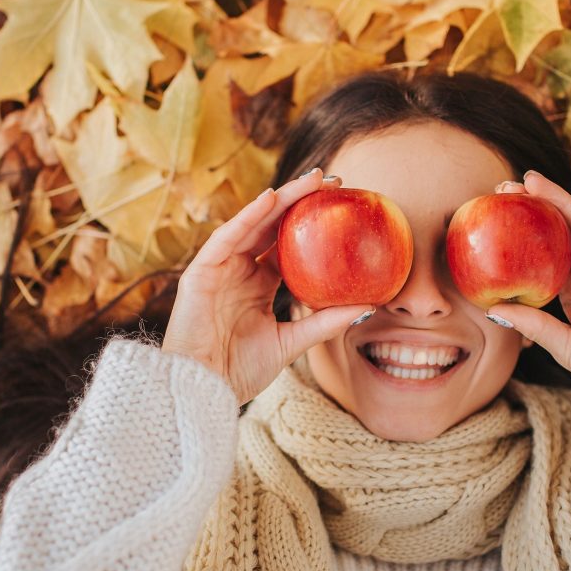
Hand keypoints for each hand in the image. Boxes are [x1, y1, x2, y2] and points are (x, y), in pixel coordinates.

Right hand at [161, 169, 374, 404]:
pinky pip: (226, 238)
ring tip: (311, 181)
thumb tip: (369, 307)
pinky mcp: (201, 271)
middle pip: (272, 227)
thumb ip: (324, 322)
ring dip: (280, 199)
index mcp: (258, 285)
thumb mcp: (291, 342)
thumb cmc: (241, 370)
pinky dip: (247, 217)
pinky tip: (270, 199)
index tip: (342, 208)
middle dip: (300, 201)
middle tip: (332, 181)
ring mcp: (220, 269)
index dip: (311, 225)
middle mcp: (239, 271)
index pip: (287, 246)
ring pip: (252, 224)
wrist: (204, 389)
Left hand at [484, 172, 570, 406]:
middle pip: (564, 231)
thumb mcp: (563, 345)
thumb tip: (493, 309)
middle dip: (538, 206)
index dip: (526, 231)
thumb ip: (533, 324)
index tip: (496, 214)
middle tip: (506, 185)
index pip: (547, 252)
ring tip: (533, 180)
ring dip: (562, 201)